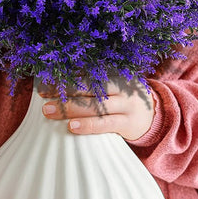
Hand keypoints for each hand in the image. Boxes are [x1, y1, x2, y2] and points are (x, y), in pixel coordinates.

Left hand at [40, 77, 154, 140]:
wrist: (154, 115)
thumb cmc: (123, 98)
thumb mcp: (113, 84)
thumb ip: (93, 81)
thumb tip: (60, 76)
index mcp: (115, 72)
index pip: (87, 72)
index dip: (66, 75)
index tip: (46, 79)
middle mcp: (121, 85)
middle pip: (89, 86)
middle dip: (64, 90)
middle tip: (43, 93)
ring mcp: (126, 104)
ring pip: (95, 105)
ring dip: (70, 108)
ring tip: (49, 111)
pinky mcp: (128, 123)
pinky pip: (105, 124)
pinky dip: (88, 125)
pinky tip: (72, 127)